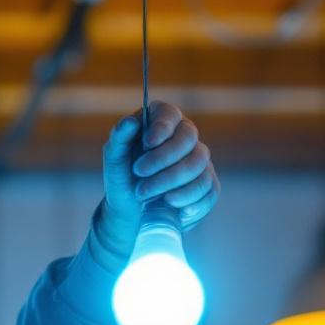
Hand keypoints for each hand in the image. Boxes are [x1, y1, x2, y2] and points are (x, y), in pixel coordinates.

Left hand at [93, 102, 219, 266]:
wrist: (131, 210)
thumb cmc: (123, 177)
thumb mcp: (114, 158)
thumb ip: (119, 138)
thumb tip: (131, 122)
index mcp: (162, 123)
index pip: (171, 114)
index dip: (162, 127)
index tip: (148, 143)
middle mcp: (185, 137)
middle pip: (188, 139)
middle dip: (163, 159)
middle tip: (139, 174)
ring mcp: (200, 161)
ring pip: (199, 165)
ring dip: (171, 182)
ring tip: (146, 195)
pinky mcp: (208, 185)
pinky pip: (209, 190)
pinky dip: (190, 200)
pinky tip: (172, 205)